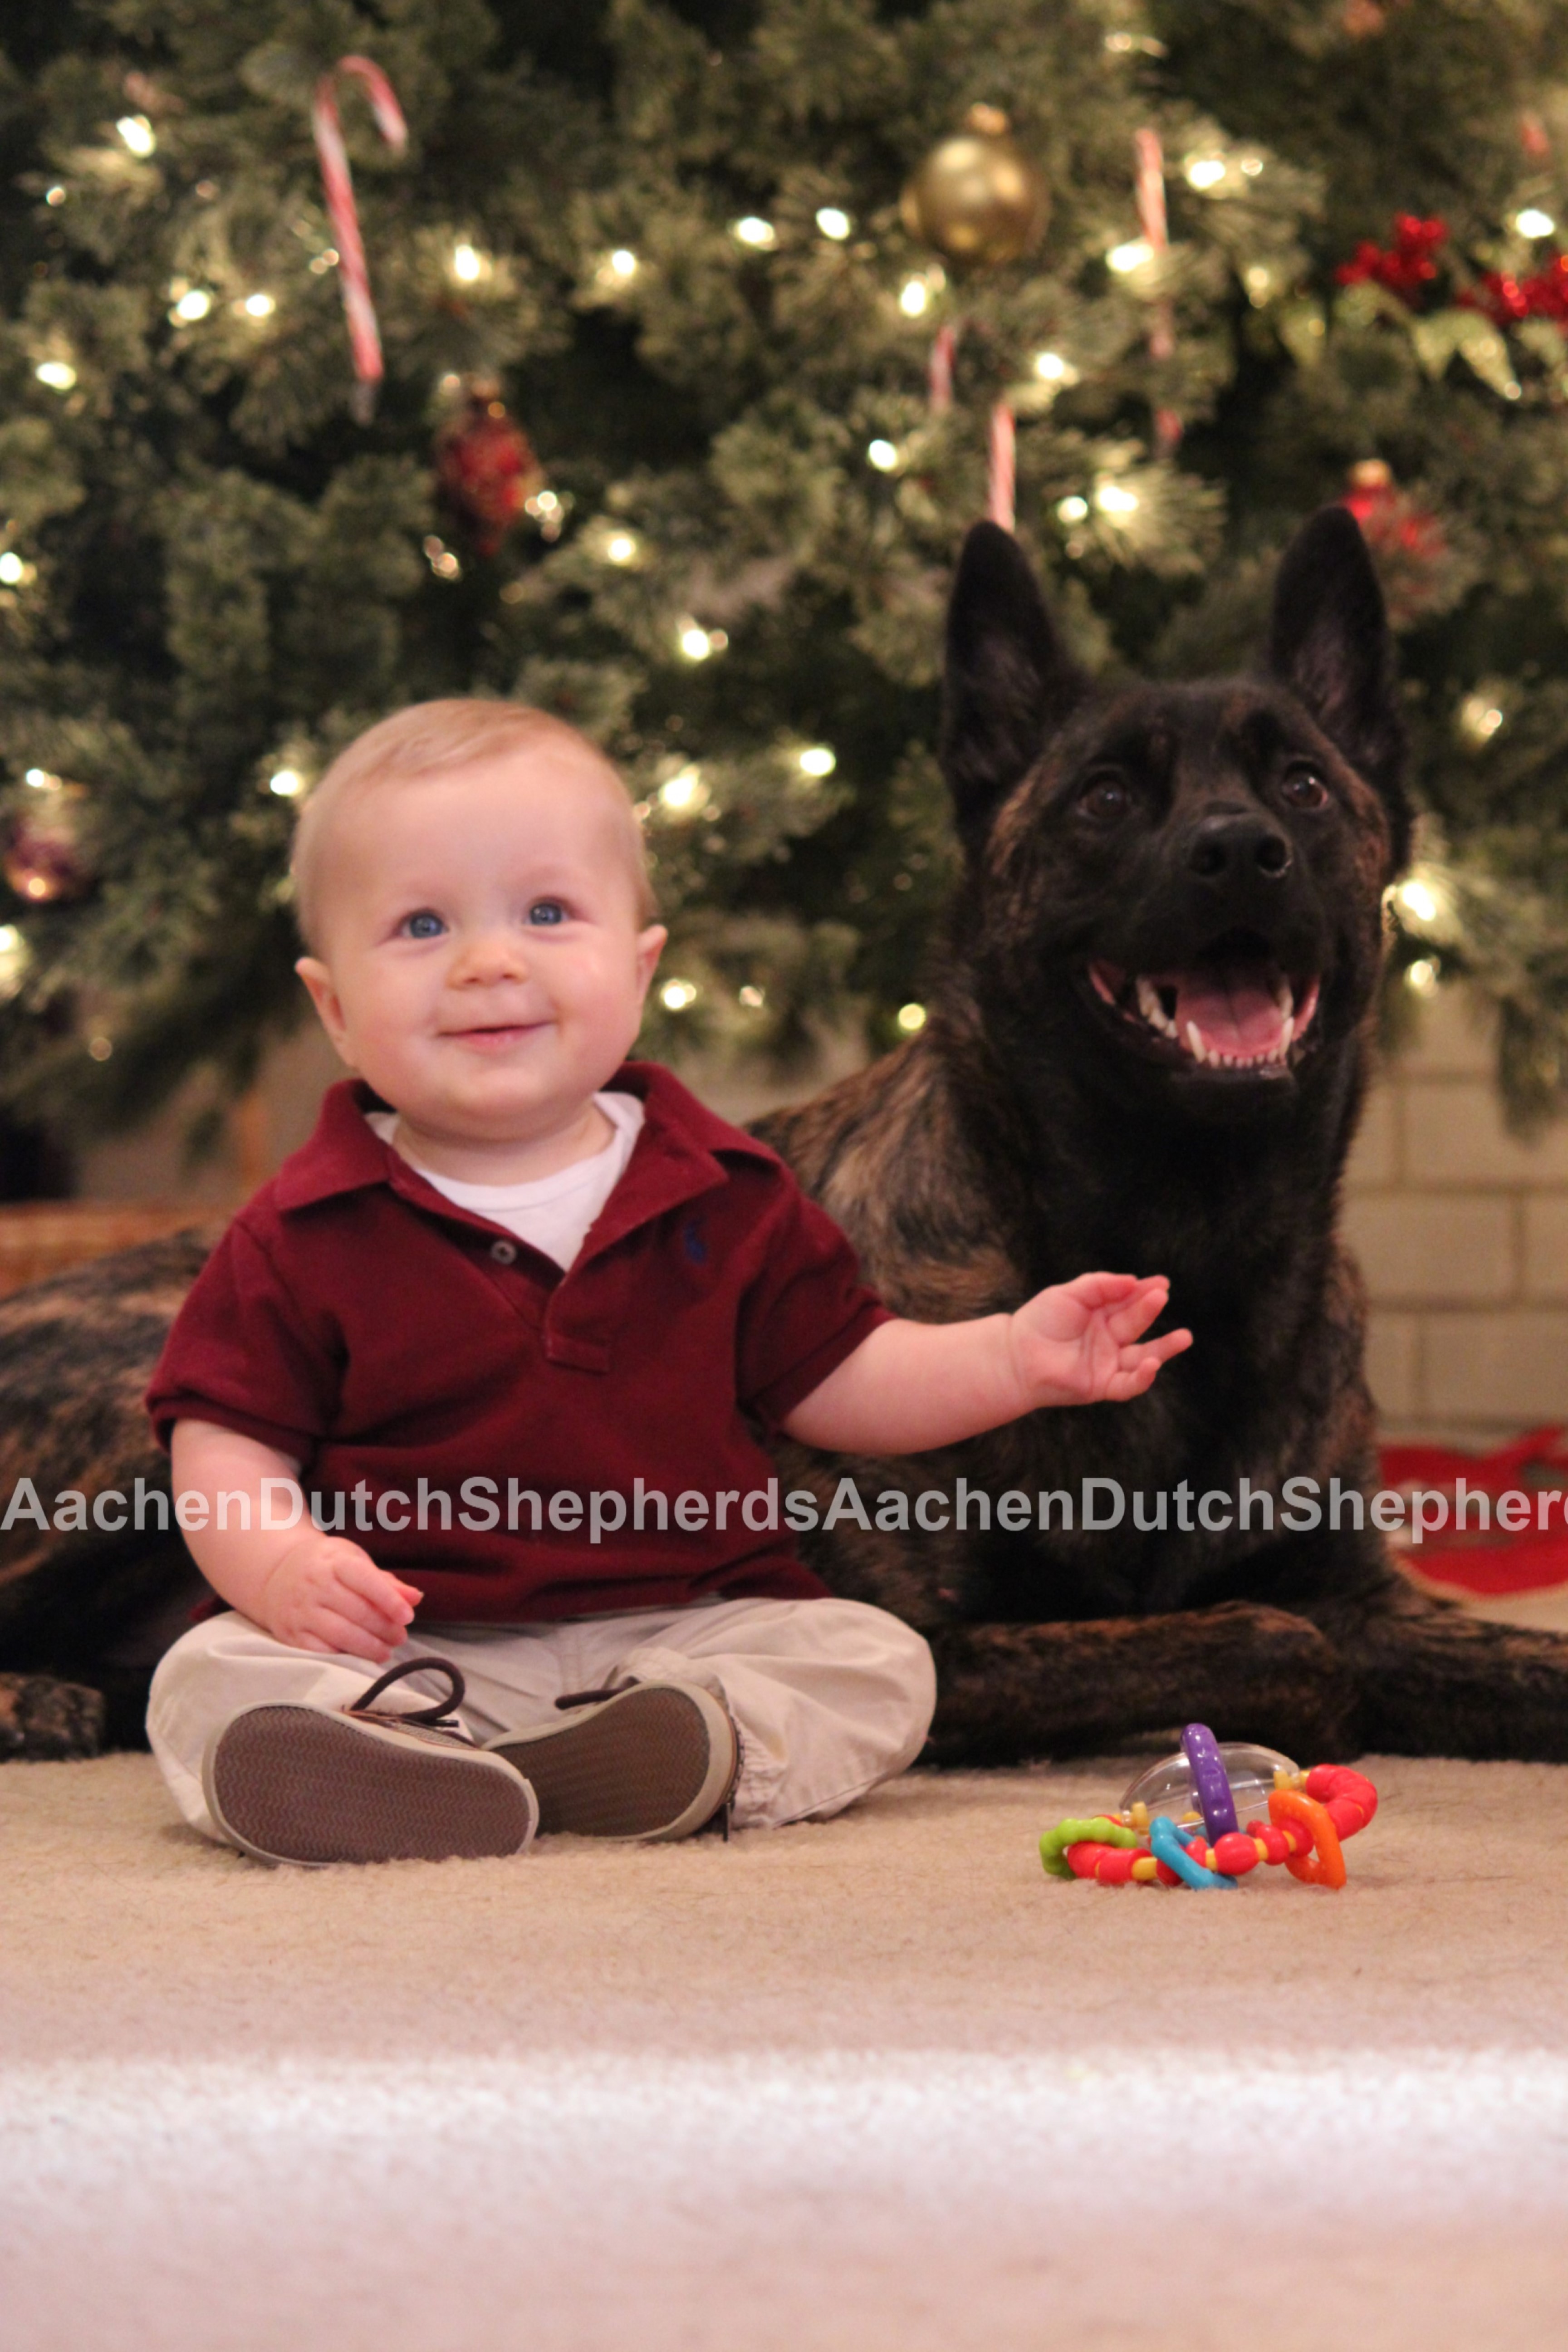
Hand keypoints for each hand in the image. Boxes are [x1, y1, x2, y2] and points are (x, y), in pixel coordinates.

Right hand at [256, 1532, 422, 1662]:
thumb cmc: (327, 1567)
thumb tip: (416, 1598)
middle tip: (400, 1638)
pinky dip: (342, 1657)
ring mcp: (300, 1611)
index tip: (408, 1616)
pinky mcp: (290, 1634)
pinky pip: (319, 1651)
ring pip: (339, 1634)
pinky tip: (358, 1658)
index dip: (389, 1600)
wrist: (275, 1574)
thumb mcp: (354, 1562)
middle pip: (356, 1611)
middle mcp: (314, 1585)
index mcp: (334, 1562)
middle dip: (384, 1628)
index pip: (365, 1580)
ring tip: (386, 1651)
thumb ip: (386, 1582)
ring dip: (368, 1647)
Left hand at [1006, 1272, 1190, 1408]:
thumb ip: (1102, 1285)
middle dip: (1150, 1309)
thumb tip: (1134, 1280)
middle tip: (1161, 1296)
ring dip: (1164, 1348)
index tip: (1162, 1282)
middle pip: (1136, 1324)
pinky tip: (1153, 1364)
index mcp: (1101, 1315)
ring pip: (1143, 1357)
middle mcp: (1108, 1339)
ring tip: (1184, 1338)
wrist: (1017, 1354)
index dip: (1146, 1292)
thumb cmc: (1040, 1320)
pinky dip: (1143, 1377)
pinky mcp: (1102, 1385)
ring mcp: (1107, 1362)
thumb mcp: (1071, 1293)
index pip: (1130, 1301)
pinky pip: (1128, 1385)